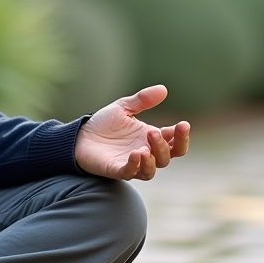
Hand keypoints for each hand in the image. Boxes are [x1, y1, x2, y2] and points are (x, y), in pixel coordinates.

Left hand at [74, 85, 188, 180]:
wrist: (80, 135)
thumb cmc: (104, 123)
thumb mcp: (124, 107)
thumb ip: (143, 100)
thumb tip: (163, 89)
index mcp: (151, 138)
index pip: (175, 142)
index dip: (182, 136)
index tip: (183, 124)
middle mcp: (145, 153)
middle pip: (166, 157)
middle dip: (164, 146)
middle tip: (152, 132)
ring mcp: (132, 163)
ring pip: (151, 170)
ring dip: (152, 160)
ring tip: (144, 147)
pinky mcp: (116, 170)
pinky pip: (130, 173)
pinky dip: (135, 166)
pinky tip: (135, 154)